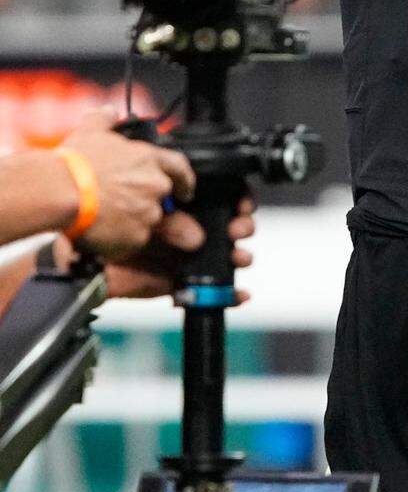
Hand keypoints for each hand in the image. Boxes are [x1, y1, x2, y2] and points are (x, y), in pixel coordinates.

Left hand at [54, 196, 256, 300]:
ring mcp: (185, 257)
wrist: (80, 263)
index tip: (243, 203)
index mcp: (176, 203)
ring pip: (225, 256)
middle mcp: (184, 228)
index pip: (218, 196)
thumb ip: (165, 218)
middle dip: (241, 226)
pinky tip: (240, 294)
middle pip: (229, 225)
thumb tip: (194, 233)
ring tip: (238, 257)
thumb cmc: (101, 227)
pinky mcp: (180, 284)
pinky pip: (212, 290)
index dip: (237, 199)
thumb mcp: (136, 213)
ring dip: (239, 256)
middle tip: (238, 228)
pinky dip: (231, 295)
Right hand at [62, 111, 194, 261]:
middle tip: (125, 204)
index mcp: (149, 159)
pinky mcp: (135, 237)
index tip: (185, 190)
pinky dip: (119, 240)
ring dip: (131, 221)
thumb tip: (109, 112)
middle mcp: (154, 186)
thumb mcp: (90, 131)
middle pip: (162, 198)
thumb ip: (104, 119)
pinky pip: (132, 241)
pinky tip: (100, 231)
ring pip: (146, 221)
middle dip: (147, 201)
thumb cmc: (74, 162)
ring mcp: (147, 213)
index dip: (185, 180)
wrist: (59, 192)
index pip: (180, 168)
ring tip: (104, 216)